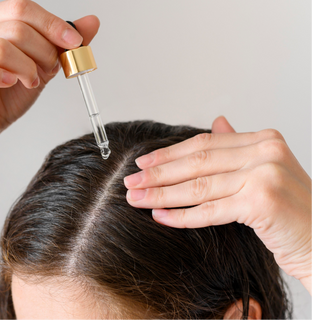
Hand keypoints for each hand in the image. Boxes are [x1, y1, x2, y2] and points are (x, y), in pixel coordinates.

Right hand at [0, 0, 99, 156]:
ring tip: (31, 81)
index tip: (74, 42)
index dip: (52, 24)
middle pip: (15, 25)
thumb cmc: (6, 94)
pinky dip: (3, 76)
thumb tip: (91, 22)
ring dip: (26, 67)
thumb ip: (62, 44)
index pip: (23, 8)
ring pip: (1, 46)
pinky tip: (11, 83)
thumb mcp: (41, 65)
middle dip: (43, 50)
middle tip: (49, 69)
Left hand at [124, 116, 311, 285]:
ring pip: (199, 186)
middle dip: (159, 174)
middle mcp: (266, 152)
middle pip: (197, 162)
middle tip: (131, 183)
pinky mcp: (262, 202)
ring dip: (162, 195)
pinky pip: (210, 210)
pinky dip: (182, 215)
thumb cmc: (292, 211)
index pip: (205, 143)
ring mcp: (265, 175)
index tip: (143, 163)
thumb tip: (217, 122)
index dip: (170, 154)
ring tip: (137, 200)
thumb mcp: (266, 171)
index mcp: (264, 140)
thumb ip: (239, 147)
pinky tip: (160, 216)